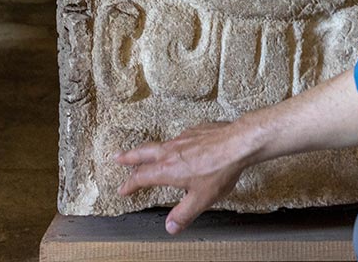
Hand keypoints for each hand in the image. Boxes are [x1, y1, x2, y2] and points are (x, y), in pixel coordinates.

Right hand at [115, 121, 255, 233]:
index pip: (141, 177)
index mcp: (167, 169)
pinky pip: (181, 138)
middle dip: (129, 157)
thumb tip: (170, 227)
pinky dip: (175, 144)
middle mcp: (171, 151)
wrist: (238, 143)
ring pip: (161, 144)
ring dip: (150, 150)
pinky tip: (182, 147)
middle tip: (118, 158)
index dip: (130, 184)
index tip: (122, 189)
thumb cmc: (220, 170)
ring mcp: (183, 138)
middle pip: (143, 152)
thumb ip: (184, 214)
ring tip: (148, 153)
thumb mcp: (201, 199)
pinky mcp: (197, 130)